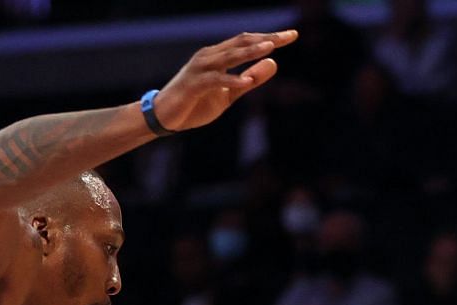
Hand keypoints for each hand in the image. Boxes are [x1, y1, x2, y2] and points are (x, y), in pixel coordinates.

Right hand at [152, 30, 295, 131]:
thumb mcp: (229, 93)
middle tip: (288, 36)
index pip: (247, 41)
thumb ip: (251, 79)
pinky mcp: (194, 85)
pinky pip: (215, 80)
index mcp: (218, 56)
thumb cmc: (195, 103)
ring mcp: (200, 68)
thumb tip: (274, 63)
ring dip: (250, 52)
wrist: (165, 117)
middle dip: (266, 39)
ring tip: (271, 48)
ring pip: (229, 56)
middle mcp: (210, 56)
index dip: (269, 38)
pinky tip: (246, 81)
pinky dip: (230, 80)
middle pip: (241, 42)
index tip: (292, 35)